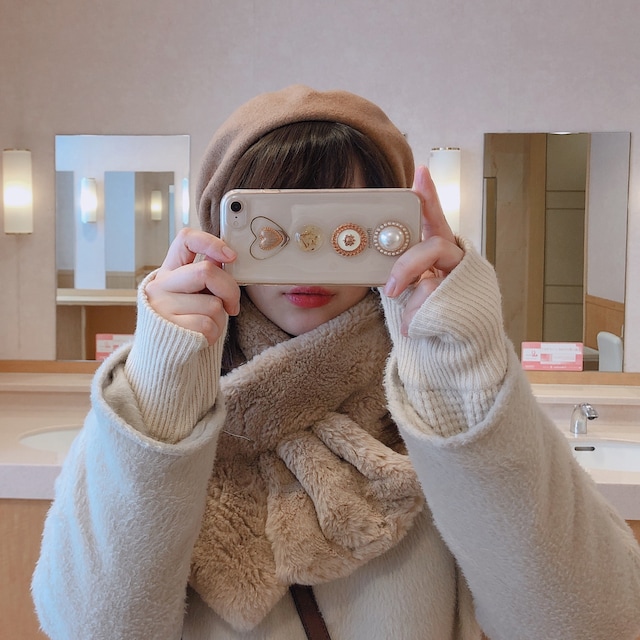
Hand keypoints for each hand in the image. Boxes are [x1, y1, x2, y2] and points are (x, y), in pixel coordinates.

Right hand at [144, 228, 240, 344]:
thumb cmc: (185, 323)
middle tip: (232, 306)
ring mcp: (162, 306)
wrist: (163, 358)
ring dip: (220, 319)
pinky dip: (214, 333)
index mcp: (168, 272)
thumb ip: (205, 277)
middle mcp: (160, 286)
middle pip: (206, 271)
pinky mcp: (171, 328)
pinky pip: (209, 325)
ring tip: (207, 325)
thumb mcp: (191, 295)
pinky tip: (202, 338)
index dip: (211, 242)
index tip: (230, 256)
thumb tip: (227, 258)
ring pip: (213, 304)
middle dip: (230, 290)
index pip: (185, 240)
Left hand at [383, 165, 464, 334]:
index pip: (434, 218)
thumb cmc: (427, 311)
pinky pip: (433, 308)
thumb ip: (398, 267)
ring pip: (432, 281)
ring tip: (407, 318)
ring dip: (411, 301)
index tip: (420, 172)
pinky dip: (416, 321)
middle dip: (408, 266)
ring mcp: (464, 282)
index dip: (429, 196)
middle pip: (434, 245)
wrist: (452, 344)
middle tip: (391, 288)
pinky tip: (416, 328)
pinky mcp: (467, 305)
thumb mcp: (409, 284)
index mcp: (440, 251)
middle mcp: (456, 261)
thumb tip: (365, 257)